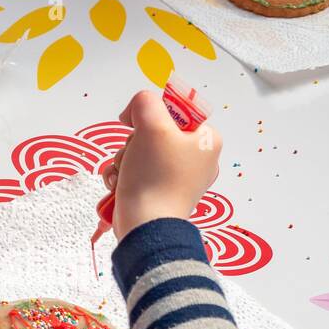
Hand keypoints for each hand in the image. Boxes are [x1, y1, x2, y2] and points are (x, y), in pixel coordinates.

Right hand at [102, 91, 221, 235]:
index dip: (152, 113)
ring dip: (124, 159)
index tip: (142, 125)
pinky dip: (123, 176)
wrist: (145, 226)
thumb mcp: (152, 125)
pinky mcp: (158, 191)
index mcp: (206, 140)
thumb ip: (144, 102)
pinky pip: (135, 171)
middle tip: (135, 156)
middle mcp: (196, 158)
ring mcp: (176, 177)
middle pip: (153, 131)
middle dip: (134, 142)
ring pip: (139, 150)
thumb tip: (135, 111)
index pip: (176, 109)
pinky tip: (121, 185)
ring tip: (127, 174)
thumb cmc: (155, 178)